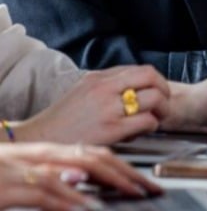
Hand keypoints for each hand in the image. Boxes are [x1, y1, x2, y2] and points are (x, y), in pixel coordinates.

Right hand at [0, 143, 159, 210]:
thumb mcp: (24, 175)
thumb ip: (52, 177)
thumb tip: (83, 183)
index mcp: (43, 153)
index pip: (92, 153)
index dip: (123, 167)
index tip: (146, 183)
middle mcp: (35, 155)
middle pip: (91, 158)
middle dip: (126, 174)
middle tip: (150, 191)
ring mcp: (20, 168)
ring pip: (72, 169)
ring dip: (103, 183)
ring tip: (129, 195)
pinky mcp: (5, 186)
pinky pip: (40, 190)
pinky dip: (65, 199)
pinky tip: (83, 208)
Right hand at [14, 65, 170, 145]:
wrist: (39, 141)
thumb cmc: (61, 121)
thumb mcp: (82, 92)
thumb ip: (106, 87)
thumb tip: (132, 89)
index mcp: (98, 77)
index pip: (140, 69)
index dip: (155, 81)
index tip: (157, 92)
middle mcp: (104, 88)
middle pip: (151, 76)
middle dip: (165, 90)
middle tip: (164, 104)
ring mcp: (109, 108)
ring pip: (154, 98)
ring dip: (162, 110)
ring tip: (156, 119)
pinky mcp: (111, 129)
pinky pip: (146, 121)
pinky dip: (152, 126)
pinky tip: (142, 132)